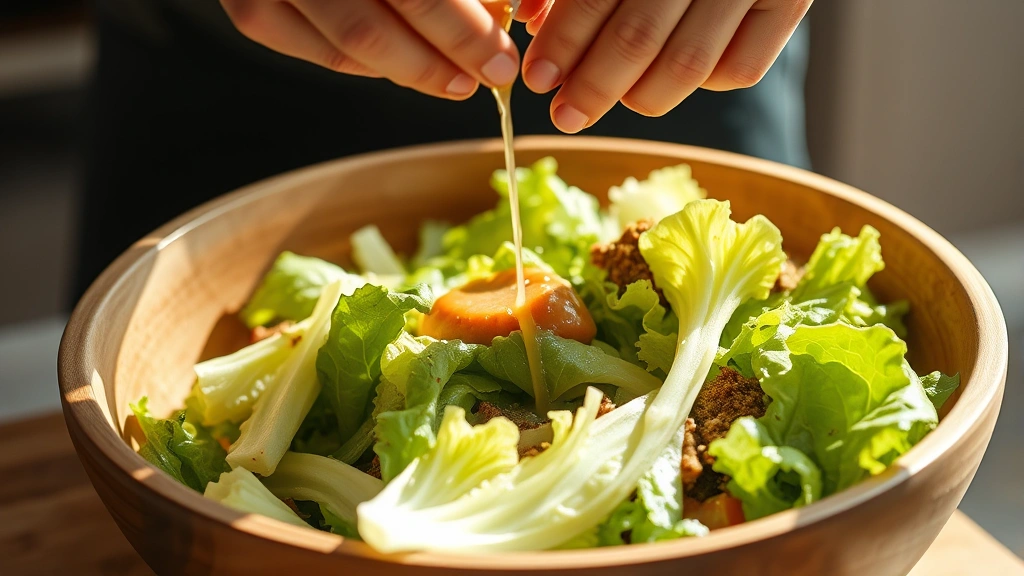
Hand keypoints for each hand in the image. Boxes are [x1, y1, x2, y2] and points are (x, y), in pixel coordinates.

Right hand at [220, 0, 521, 99]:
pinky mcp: (252, 11)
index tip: (502, 55)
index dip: (465, 30)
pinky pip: (323, 52)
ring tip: (459, 82)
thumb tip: (495, 13)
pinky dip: (371, 67)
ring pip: (353, 42)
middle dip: (451, 51)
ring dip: (416, 70)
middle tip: (492, 73)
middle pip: (384, 17)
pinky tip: (406, 69)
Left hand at [516, 0, 812, 132]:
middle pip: (640, 37)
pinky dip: (701, 85)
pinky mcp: (791, 2)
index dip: (563, 42)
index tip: (538, 78)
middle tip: (566, 114)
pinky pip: (740, 70)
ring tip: (613, 100)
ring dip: (640, 96)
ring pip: (689, 65)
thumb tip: (527, 18)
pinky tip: (673, 75)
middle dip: (594, 85)